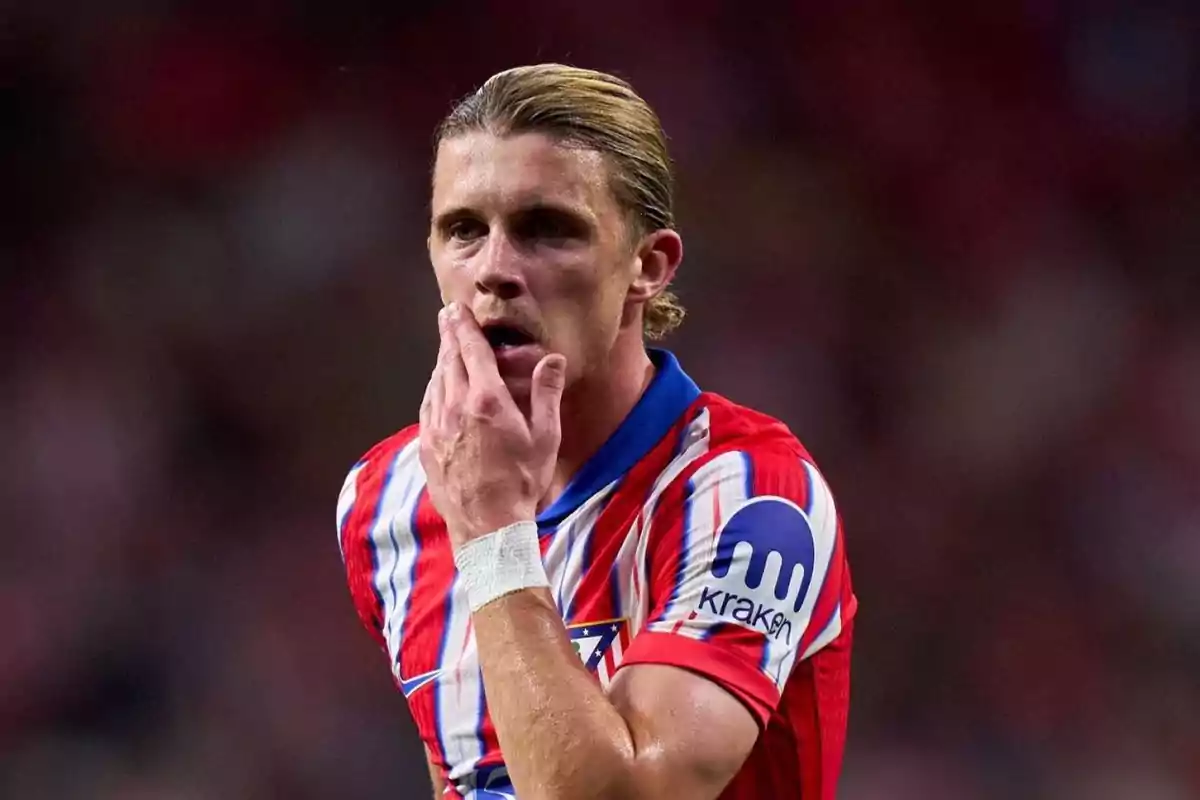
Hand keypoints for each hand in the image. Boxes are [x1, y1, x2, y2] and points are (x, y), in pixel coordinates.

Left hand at [419, 303, 565, 547]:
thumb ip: (547, 394)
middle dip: (448, 336)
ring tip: (445, 347)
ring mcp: (436, 427)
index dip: (464, 327)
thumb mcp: (545, 438)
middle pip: (448, 361)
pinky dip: (434, 387)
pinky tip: (437, 386)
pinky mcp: (427, 445)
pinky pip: (427, 405)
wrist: (488, 526)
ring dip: (441, 360)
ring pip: (436, 382)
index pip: (471, 352)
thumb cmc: (523, 482)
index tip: (456, 309)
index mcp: (487, 400)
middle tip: (447, 316)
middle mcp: (455, 407)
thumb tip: (554, 360)